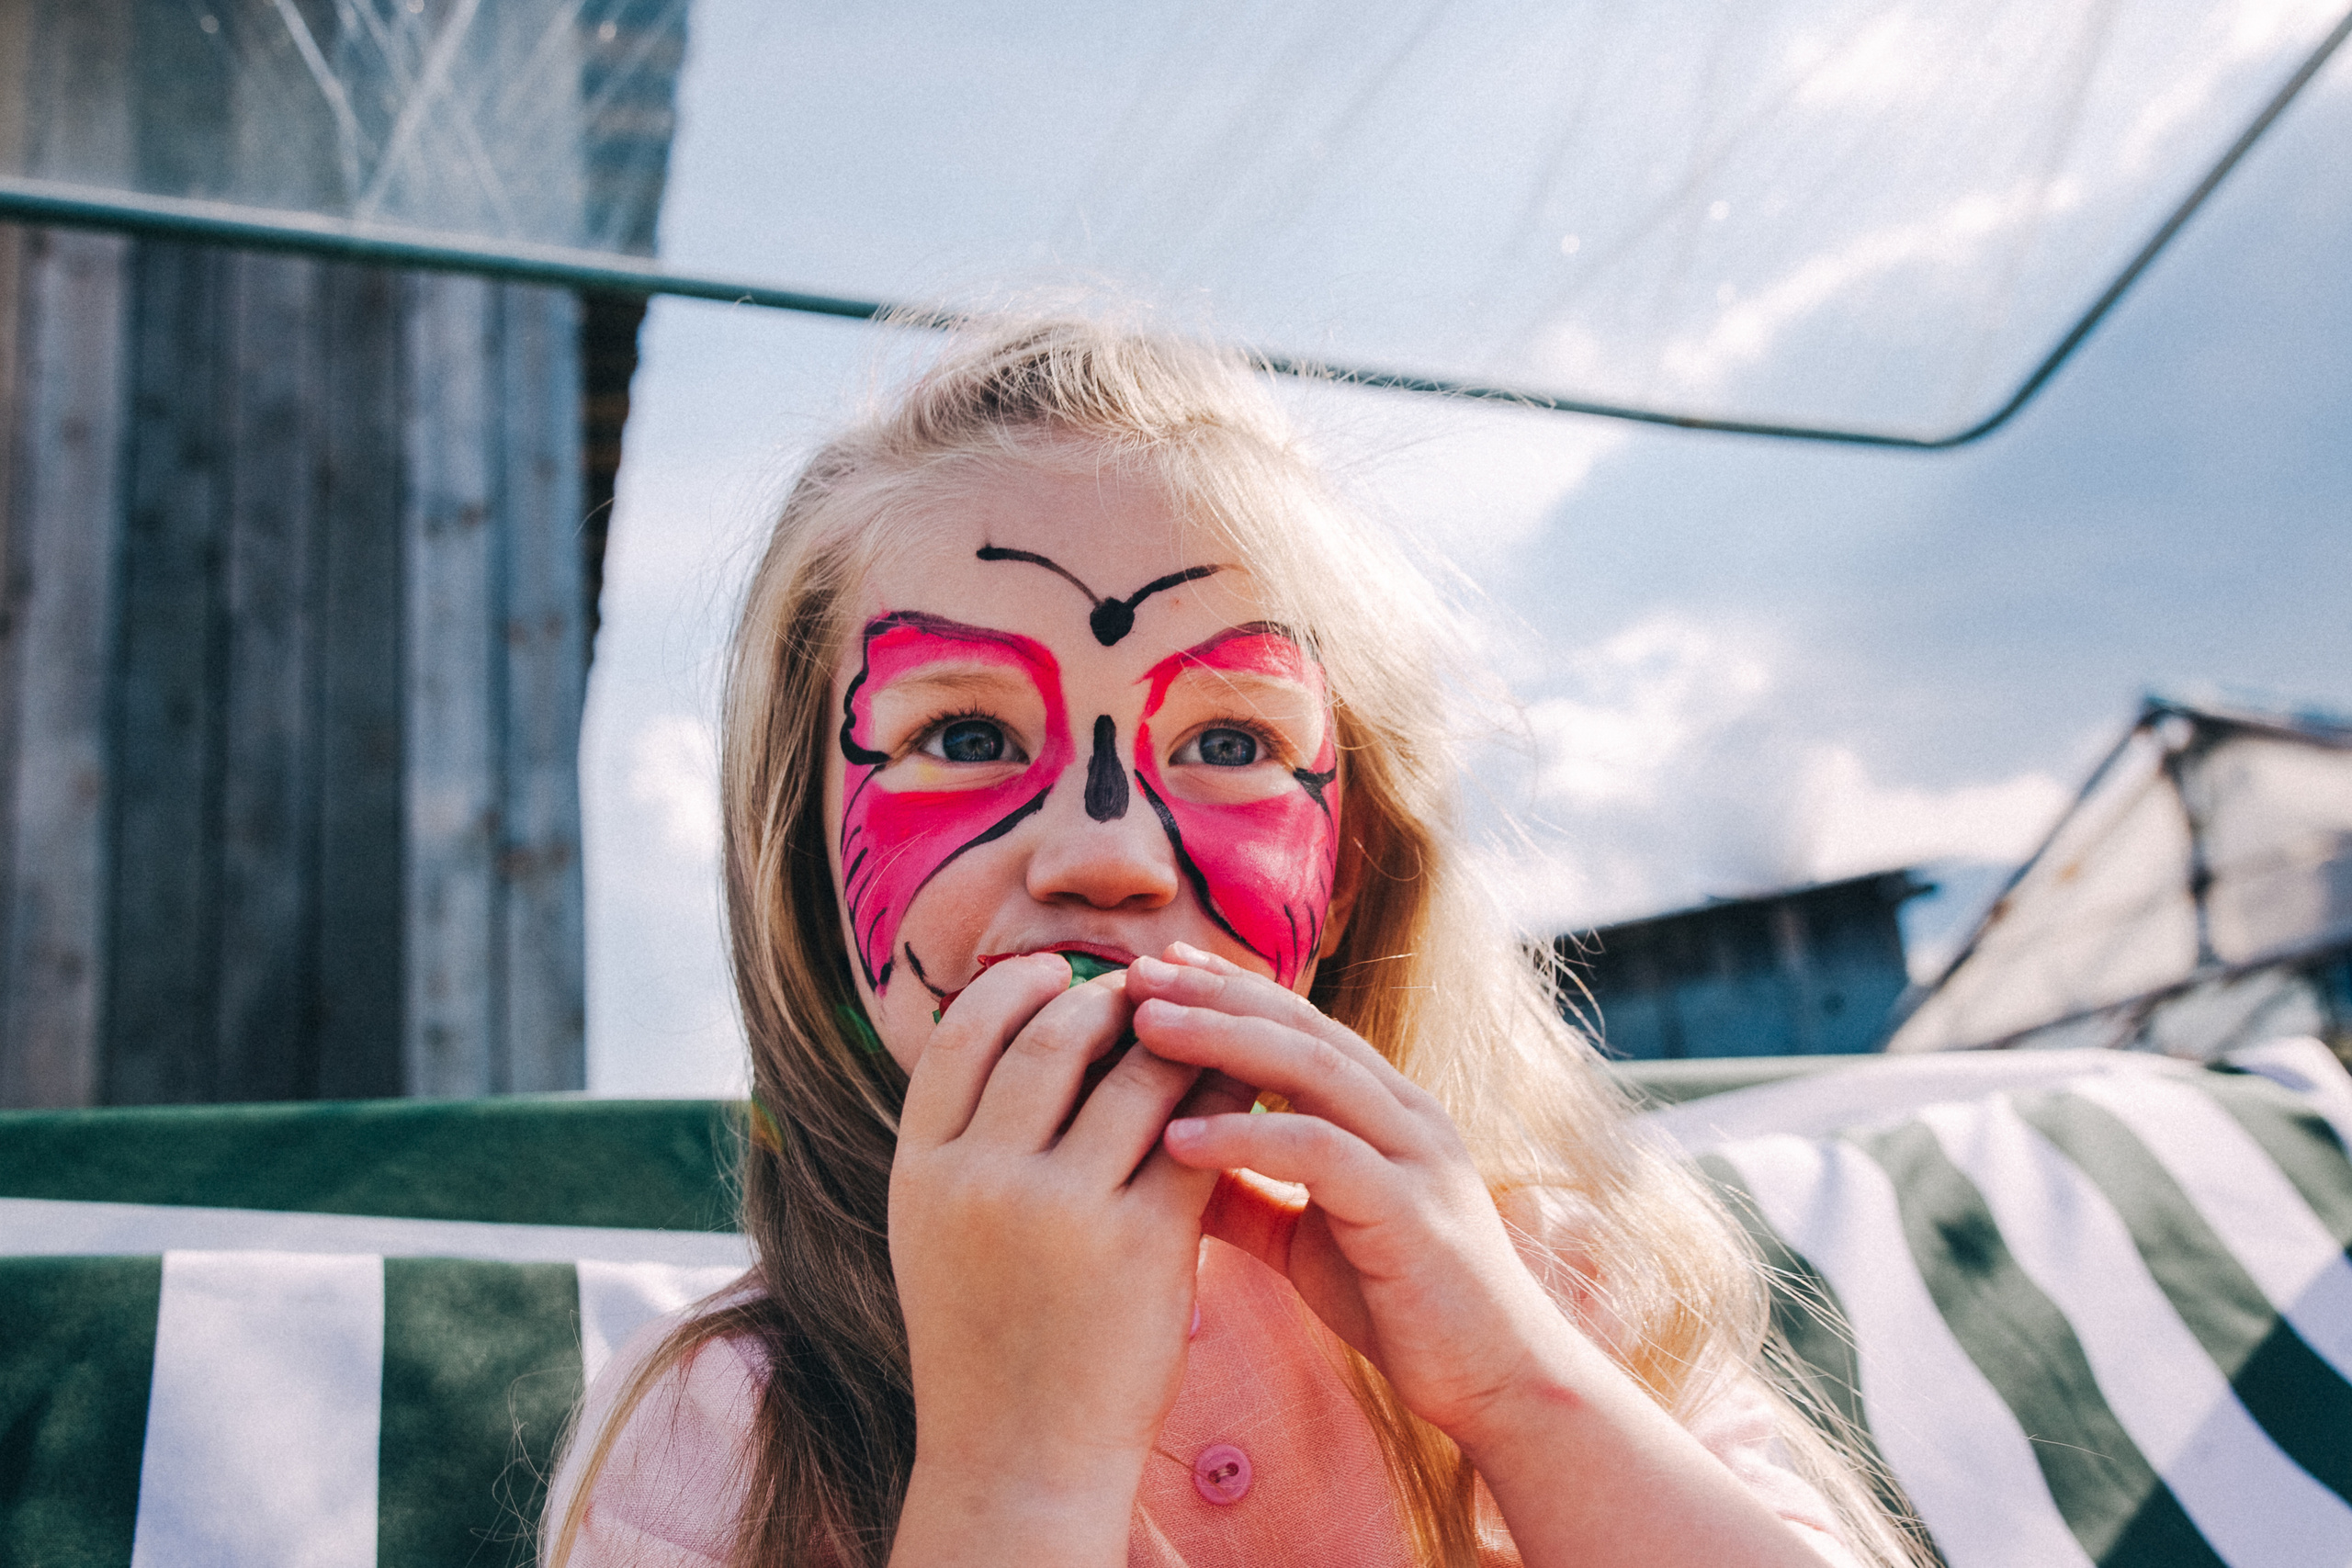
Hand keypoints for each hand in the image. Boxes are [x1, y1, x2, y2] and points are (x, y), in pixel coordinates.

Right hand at [887, 954, 1253, 1565]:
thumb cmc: (985, 1332)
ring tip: (1197, 1036)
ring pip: (1139, 1073)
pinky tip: (1236, 1093)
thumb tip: (1020, 1014)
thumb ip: (962, 1131)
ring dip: (1177, 1042)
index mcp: (920, 1169)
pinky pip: (1197, 1136)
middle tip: (1140, 996)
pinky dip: (1221, 1101)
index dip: (1014, 984)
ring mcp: (1062, 1211)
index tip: (1056, 971)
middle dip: (1106, 1000)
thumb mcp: (935, 1226)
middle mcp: (981, 1179)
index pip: (962, 1032)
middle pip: (1052, 1035)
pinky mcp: (1143, 1245)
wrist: (1018, 1457)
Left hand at [1130, 945, 1836, 1567]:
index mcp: (1382, 1111)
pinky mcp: (1412, 1210)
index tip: (1147, 972)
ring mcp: (1415, 1155)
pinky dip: (1246, 1139)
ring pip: (1312, 1070)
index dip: (1221, 992)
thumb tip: (1161, 1158)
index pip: (1294, 1025)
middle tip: (1133, 975)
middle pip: (1298, 1027)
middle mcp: (1404, 1114)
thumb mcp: (1305, 1238)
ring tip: (1145, 1031)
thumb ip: (1245, 1193)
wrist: (1498, 1384)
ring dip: (1222, 1042)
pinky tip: (1178, 1138)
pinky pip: (1320, 1154)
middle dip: (1212, 995)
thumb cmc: (1404, 1307)